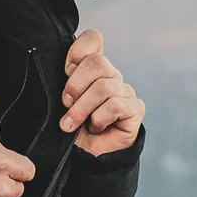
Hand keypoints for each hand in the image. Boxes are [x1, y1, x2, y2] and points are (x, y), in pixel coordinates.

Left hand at [60, 29, 143, 157]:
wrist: (87, 158)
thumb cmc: (72, 128)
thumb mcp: (61, 101)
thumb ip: (65, 80)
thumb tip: (68, 65)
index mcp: (93, 69)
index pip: (94, 39)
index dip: (77, 51)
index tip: (65, 71)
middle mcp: (112, 76)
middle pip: (98, 62)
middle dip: (75, 85)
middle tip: (65, 103)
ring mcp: (125, 91)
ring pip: (104, 87)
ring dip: (81, 109)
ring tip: (70, 125)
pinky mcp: (135, 109)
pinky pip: (115, 105)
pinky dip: (99, 119)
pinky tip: (96, 128)